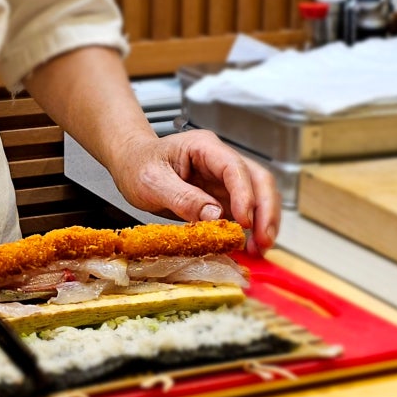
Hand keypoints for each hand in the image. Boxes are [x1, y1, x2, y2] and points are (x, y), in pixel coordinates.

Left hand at [111, 129, 280, 254]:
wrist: (130, 164)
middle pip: (258, 180)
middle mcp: (220, 161)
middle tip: (264, 241)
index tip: (245, 221)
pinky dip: (250, 230)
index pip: (235, 168)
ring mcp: (223, 180)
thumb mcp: (151, 181)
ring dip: (263, 222)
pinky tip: (249, 247)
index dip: (245, 195)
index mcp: (204, 147)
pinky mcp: (221, 198)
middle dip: (266, 211)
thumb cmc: (137, 165)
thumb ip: (181, 197)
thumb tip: (213, 216)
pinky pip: (243, 212)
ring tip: (260, 248)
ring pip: (258, 196)